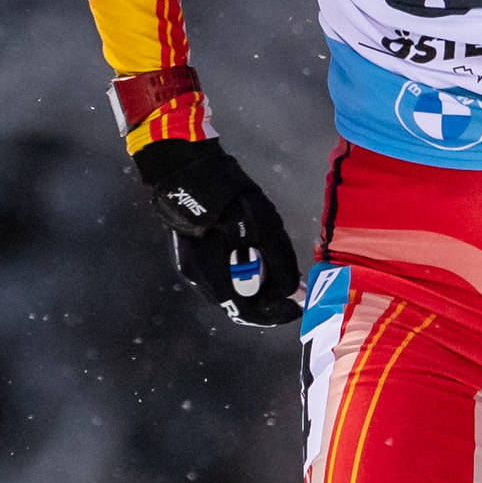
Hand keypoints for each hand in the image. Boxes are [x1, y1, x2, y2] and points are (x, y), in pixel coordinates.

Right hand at [132, 136, 304, 326]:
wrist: (185, 168)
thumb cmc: (227, 194)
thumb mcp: (263, 226)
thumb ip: (279, 263)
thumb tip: (295, 292)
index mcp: (210, 274)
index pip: (245, 311)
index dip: (273, 314)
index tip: (294, 306)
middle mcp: (195, 276)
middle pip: (236, 302)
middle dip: (266, 299)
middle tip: (289, 287)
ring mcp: (188, 264)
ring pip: (227, 288)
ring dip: (253, 285)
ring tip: (275, 270)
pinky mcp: (189, 252)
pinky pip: (219, 274)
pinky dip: (240, 272)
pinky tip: (254, 256)